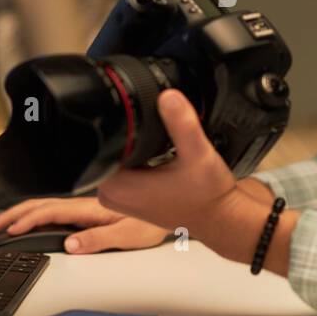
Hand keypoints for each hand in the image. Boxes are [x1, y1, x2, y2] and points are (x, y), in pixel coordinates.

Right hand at [0, 196, 169, 253]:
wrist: (171, 208)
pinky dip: (33, 216)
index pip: (49, 212)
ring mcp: (84, 209)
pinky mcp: (87, 214)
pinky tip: (27, 223)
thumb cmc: (153, 222)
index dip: (25, 220)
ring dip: (19, 215)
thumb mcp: (127, 235)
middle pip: (39, 206)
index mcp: (90, 208)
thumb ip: (98, 240)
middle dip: (11, 216)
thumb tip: (70, 245)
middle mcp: (84, 205)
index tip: (8, 230)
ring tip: (0, 226)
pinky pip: (53, 212)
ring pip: (44, 207)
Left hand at [92, 89, 240, 242]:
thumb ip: (182, 124)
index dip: (119, 126)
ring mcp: (117, 198)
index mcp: (118, 186)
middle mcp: (111, 195)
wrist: (218, 218)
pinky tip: (160, 161)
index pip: (98, 142)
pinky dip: (139, 159)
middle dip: (130, 137)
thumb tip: (168, 97)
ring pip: (115, 156)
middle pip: (105, 147)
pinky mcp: (127, 198)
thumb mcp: (198, 154)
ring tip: (163, 156)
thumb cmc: (208, 195)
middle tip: (162, 147)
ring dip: (135, 148)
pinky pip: (122, 168)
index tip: (147, 130)